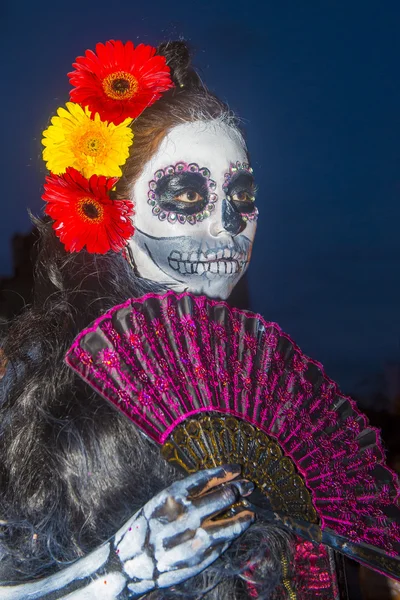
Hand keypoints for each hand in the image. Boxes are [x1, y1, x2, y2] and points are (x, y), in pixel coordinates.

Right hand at [114, 464, 254, 595]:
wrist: (126, 564)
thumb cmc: (144, 528)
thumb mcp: (159, 502)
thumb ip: (185, 495)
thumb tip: (218, 483)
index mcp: (171, 496)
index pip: (206, 479)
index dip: (224, 472)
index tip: (237, 468)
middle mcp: (182, 516)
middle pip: (220, 498)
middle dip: (237, 490)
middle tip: (248, 486)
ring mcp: (191, 539)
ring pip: (227, 525)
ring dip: (241, 517)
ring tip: (250, 512)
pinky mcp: (196, 560)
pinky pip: (220, 544)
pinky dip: (231, 535)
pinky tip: (238, 529)